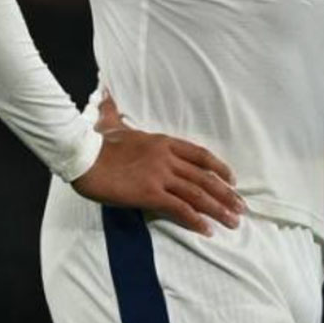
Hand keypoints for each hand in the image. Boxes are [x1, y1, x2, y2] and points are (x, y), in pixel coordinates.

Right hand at [72, 96, 243, 235]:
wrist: (82, 155)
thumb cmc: (95, 141)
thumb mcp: (110, 122)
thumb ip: (113, 110)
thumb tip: (105, 92)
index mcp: (164, 143)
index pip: (200, 155)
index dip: (219, 168)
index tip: (233, 180)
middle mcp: (168, 158)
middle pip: (205, 177)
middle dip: (226, 194)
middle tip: (241, 209)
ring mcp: (160, 176)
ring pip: (198, 194)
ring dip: (218, 209)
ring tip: (233, 222)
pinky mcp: (150, 193)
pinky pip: (179, 208)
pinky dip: (195, 219)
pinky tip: (207, 230)